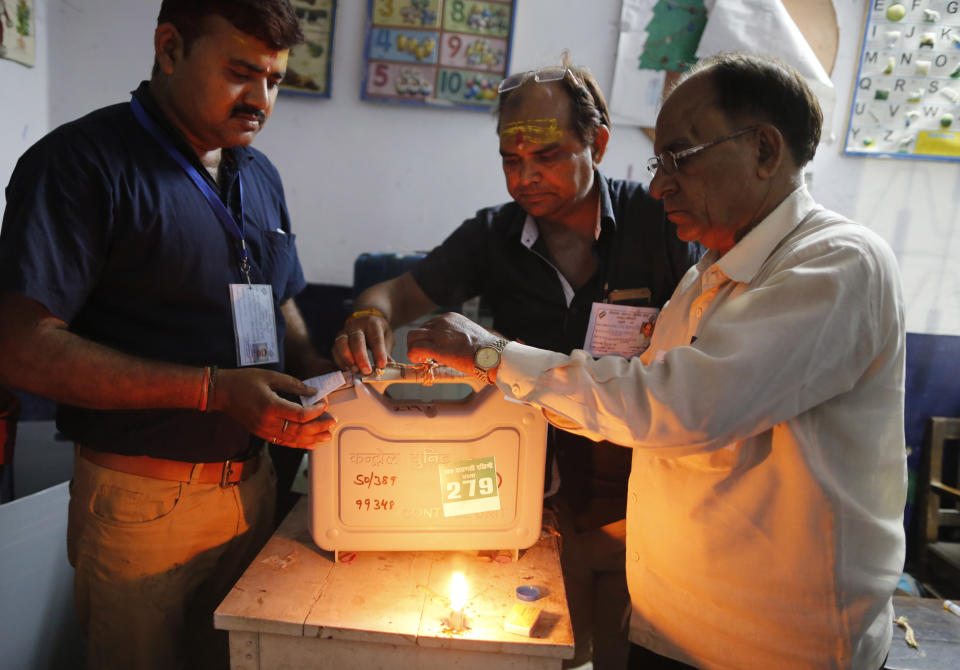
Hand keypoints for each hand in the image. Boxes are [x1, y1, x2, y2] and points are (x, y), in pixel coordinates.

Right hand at [211, 368, 334, 448]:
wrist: (222, 393)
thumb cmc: (244, 382)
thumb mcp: (271, 377)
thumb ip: (293, 384)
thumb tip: (313, 390)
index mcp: (271, 406)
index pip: (300, 414)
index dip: (316, 411)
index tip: (324, 404)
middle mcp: (268, 422)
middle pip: (299, 430)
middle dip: (319, 427)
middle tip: (332, 422)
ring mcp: (264, 430)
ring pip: (292, 439)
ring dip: (312, 439)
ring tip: (327, 437)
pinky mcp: (262, 434)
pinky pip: (283, 442)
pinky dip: (298, 444)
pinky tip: (310, 443)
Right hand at [332, 312, 392, 375]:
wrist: (366, 322)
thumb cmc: (378, 332)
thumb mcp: (386, 339)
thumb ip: (387, 354)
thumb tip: (390, 368)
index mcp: (372, 323)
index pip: (376, 338)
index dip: (379, 353)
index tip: (381, 365)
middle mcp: (356, 326)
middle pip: (357, 340)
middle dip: (361, 357)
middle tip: (366, 371)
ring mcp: (345, 332)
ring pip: (342, 344)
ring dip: (348, 359)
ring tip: (355, 371)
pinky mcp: (338, 341)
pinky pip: (336, 351)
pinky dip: (341, 361)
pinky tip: (348, 370)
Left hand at [406, 312, 500, 378]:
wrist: (492, 354)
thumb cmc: (486, 349)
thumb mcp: (469, 336)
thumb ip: (456, 338)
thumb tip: (452, 349)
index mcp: (451, 318)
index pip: (429, 324)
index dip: (428, 338)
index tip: (431, 348)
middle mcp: (442, 322)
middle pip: (419, 329)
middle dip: (417, 342)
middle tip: (424, 355)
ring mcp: (438, 333)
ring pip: (412, 336)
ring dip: (413, 348)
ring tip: (421, 359)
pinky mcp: (436, 347)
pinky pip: (414, 348)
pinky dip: (413, 356)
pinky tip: (420, 362)